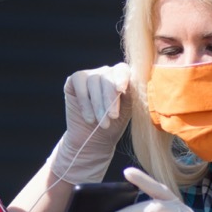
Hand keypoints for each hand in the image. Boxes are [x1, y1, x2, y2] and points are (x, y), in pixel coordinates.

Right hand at [48, 63, 131, 183]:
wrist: (93, 140)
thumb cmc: (114, 125)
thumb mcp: (126, 112)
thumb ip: (132, 96)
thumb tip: (137, 84)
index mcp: (122, 78)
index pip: (123, 70)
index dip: (122, 78)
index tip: (121, 90)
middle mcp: (107, 73)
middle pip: (108, 76)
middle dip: (110, 98)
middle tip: (113, 117)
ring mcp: (90, 75)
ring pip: (94, 81)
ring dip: (98, 104)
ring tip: (102, 124)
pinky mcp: (75, 80)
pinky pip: (79, 83)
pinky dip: (84, 102)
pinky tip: (89, 118)